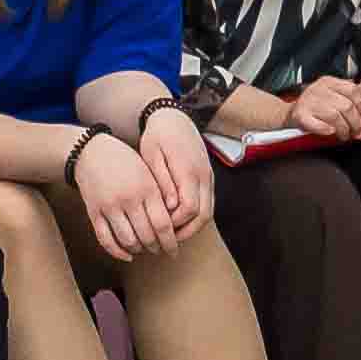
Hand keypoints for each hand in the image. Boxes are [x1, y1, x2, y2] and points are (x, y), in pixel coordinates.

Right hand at [69, 132, 174, 260]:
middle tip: (161, 251)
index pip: (163, 224)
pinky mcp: (94, 212)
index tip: (174, 251)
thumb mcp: (149, 174)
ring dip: (139, 250)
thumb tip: (177, 225)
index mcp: (147, 189)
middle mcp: (129, 199)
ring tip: (145, 249)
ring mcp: (109, 206)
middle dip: (156, 248)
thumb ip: (162, 197)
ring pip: (128, 240)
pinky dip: (118, 252)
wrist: (92, 152)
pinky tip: (127, 255)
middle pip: (147, 236)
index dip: (170, 242)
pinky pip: (106, 239)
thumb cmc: (126, 163)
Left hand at [136, 109, 214, 237]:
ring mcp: (208, 177)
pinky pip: (207, 203)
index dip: (174, 224)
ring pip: (208, 212)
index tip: (158, 229)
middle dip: (186, 232)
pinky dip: (196, 217)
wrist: (174, 117)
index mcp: (188, 171)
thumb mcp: (152, 155)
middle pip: (203, 215)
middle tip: (167, 242)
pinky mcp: (208, 177)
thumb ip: (162, 181)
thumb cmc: (158, 136)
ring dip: (192, 227)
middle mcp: (203, 176)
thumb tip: (170, 206)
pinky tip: (179, 221)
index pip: (188, 208)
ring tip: (173, 235)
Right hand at [291, 75, 360, 138]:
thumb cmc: (314, 108)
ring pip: (335, 116)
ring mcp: (308, 101)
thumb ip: (349, 100)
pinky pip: (318, 124)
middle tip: (356, 132)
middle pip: (347, 106)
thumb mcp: (332, 97)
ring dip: (344, 130)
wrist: (288, 113)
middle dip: (355, 123)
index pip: (354, 90)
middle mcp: (318, 89)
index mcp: (328, 82)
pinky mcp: (300, 115)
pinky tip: (331, 132)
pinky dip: (327, 130)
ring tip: (345, 135)